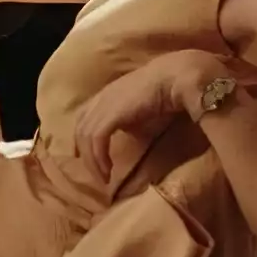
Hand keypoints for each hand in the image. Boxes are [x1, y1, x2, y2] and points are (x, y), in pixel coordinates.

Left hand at [73, 49, 227, 184]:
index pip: (84, 117)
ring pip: (86, 136)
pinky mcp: (111, 113)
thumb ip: (130, 122)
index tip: (81, 155)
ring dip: (93, 161)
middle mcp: (101, 98)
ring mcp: (104, 104)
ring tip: (104, 178)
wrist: (175, 78)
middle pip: (81, 128)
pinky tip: (108, 170)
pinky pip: (97, 139)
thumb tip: (129, 135)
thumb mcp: (142, 111)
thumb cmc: (164, 93)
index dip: (80, 137)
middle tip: (94, 174)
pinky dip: (99, 157)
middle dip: (84, 153)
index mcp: (107, 95)